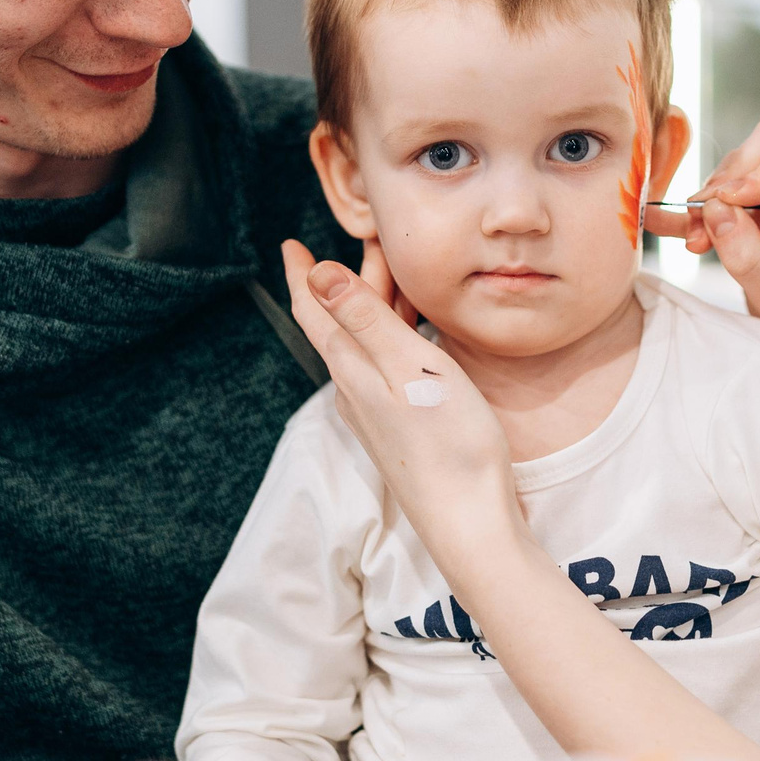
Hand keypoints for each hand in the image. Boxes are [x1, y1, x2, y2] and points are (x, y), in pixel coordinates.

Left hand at [279, 240, 522, 555]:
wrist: (469, 520)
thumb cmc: (448, 443)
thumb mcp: (408, 367)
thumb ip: (365, 319)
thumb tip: (319, 275)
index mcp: (352, 369)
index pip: (314, 311)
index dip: (301, 275)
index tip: (291, 244)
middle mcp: (356, 390)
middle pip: (342, 322)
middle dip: (350, 279)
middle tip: (369, 241)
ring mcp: (378, 412)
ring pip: (366, 343)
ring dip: (374, 305)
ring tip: (394, 274)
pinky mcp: (402, 427)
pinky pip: (386, 365)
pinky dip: (394, 335)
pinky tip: (413, 333)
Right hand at [647, 118, 759, 387]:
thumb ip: (749, 255)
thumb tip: (713, 209)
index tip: (728, 202)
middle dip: (733, 175)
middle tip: (705, 215)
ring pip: (746, 164)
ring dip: (712, 197)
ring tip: (694, 242)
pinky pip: (730, 196)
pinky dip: (701, 210)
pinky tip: (665, 222)